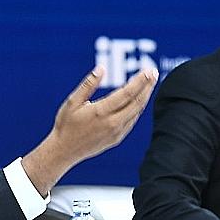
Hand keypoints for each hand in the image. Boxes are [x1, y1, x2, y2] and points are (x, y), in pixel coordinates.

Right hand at [23, 66, 157, 193]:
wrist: (64, 151)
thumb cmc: (66, 124)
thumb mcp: (73, 102)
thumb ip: (88, 84)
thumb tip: (101, 68)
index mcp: (101, 111)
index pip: (127, 93)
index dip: (140, 81)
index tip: (149, 71)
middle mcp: (112, 122)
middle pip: (137, 102)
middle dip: (147, 86)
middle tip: (154, 73)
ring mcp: (116, 132)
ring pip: (136, 112)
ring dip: (144, 96)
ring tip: (149, 83)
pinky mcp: (117, 138)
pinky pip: (132, 121)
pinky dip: (138, 108)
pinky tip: (139, 100)